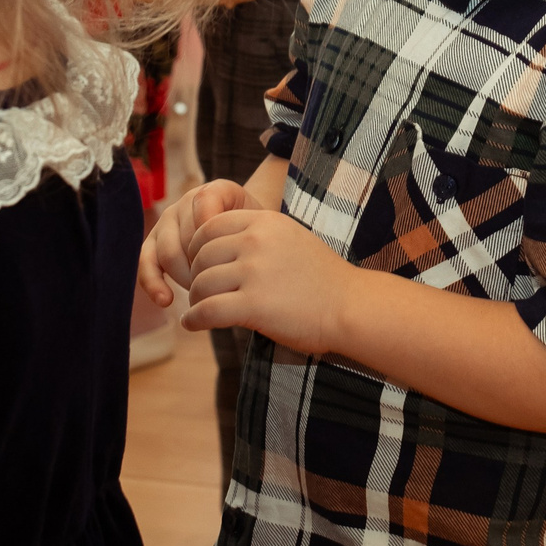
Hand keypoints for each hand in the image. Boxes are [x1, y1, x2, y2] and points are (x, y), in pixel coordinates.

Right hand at [137, 179, 254, 307]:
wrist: (246, 237)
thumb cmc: (256, 238)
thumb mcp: (262, 231)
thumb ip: (250, 234)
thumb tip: (228, 262)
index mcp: (215, 191)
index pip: (208, 221)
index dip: (216, 250)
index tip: (231, 267)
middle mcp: (186, 201)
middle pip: (187, 241)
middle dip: (203, 270)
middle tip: (222, 288)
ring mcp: (167, 221)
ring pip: (168, 255)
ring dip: (186, 279)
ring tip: (207, 293)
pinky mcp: (153, 242)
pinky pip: (146, 263)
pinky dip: (153, 284)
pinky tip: (166, 301)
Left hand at [182, 208, 353, 356]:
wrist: (351, 306)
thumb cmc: (322, 279)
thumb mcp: (290, 238)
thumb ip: (256, 236)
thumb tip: (215, 246)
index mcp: (264, 221)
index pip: (209, 227)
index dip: (197, 248)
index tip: (200, 266)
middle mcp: (256, 241)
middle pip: (201, 256)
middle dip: (195, 276)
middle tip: (199, 293)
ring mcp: (254, 272)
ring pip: (201, 284)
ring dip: (195, 300)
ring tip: (199, 310)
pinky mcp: (253, 305)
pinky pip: (207, 311)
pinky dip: (194, 320)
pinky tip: (194, 324)